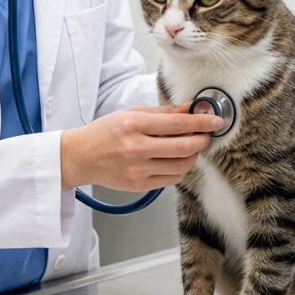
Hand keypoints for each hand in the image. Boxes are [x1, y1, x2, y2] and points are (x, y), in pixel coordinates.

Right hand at [60, 104, 221, 192]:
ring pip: (180, 166)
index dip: (200, 123)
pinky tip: (179, 159)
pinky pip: (171, 179)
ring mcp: (138, 170)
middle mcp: (136, 148)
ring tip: (193, 146)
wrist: (80, 157)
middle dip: (202, 140)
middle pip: (182, 147)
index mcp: (133, 125)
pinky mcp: (139, 185)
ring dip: (193, 155)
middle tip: (208, 134)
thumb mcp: (130, 113)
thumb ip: (162, 112)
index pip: (176, 124)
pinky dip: (181, 169)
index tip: (214, 120)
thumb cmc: (103, 132)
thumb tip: (189, 109)